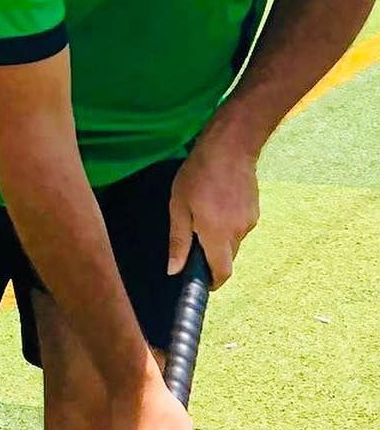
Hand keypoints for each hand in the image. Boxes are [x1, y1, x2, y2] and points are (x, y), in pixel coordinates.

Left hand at [167, 131, 258, 288]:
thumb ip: (178, 242)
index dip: (213, 282)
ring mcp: (250, 221)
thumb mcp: (178, 208)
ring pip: (233, 242)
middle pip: (227, 258)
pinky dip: (227, 224)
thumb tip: (174, 271)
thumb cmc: (198, 175)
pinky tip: (217, 204)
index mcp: (217, 234)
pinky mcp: (255, 210)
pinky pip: (239, 227)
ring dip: (218, 237)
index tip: (201, 281)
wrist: (230, 147)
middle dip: (211, 256)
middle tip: (193, 238)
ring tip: (203, 213)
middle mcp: (238, 232)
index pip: (222, 273)